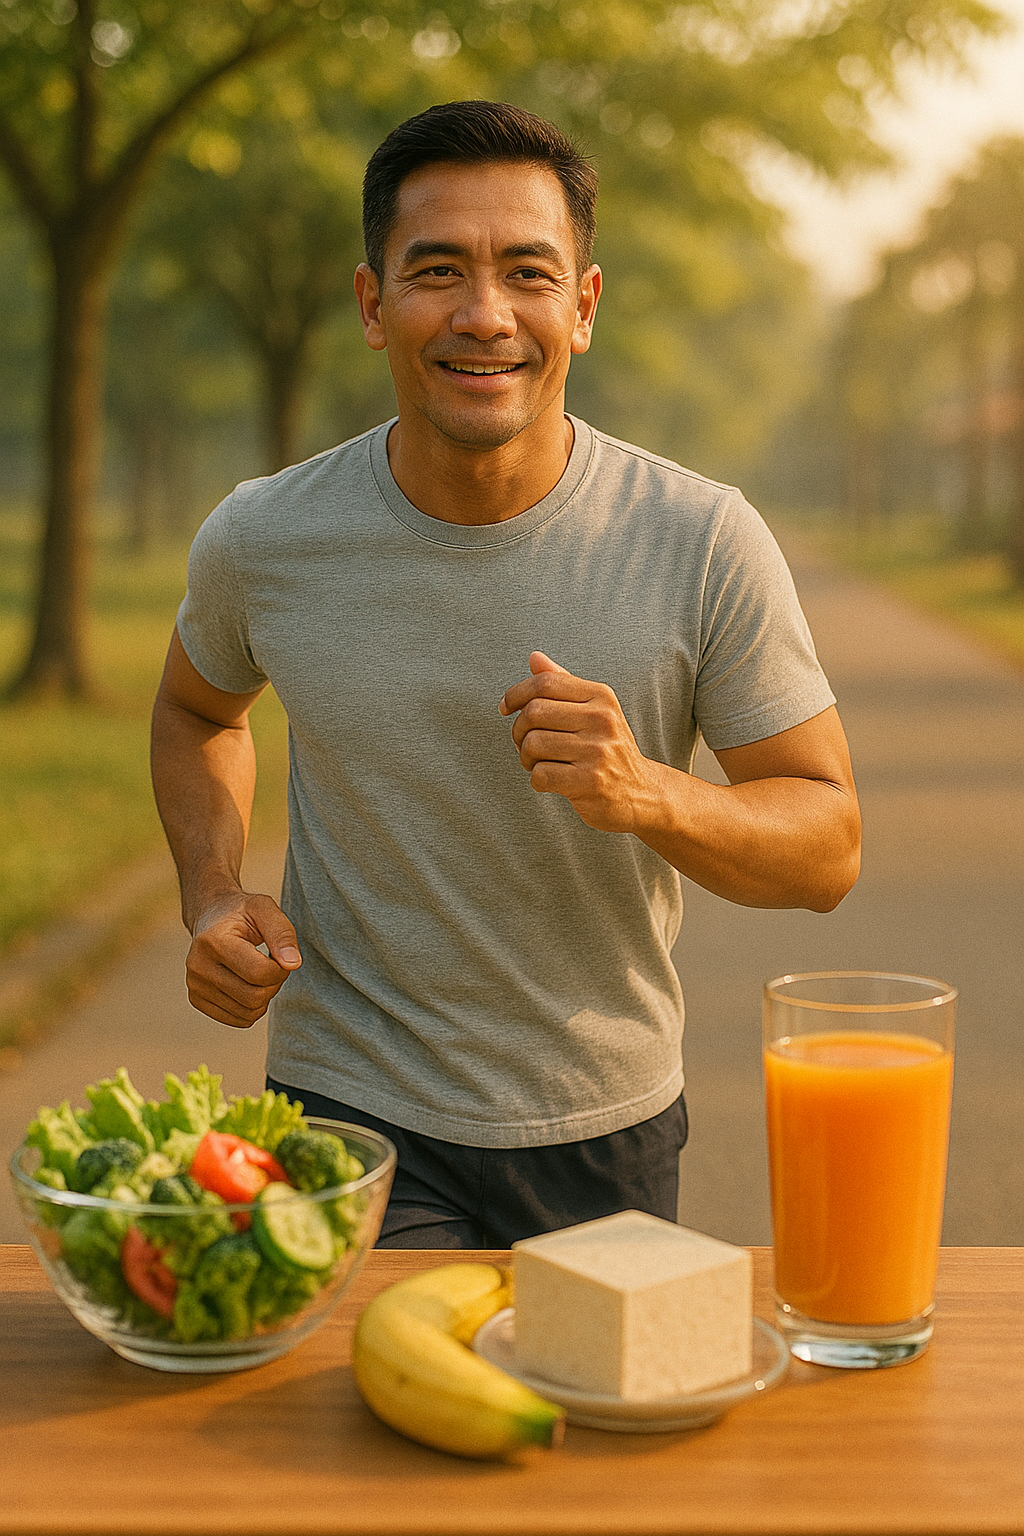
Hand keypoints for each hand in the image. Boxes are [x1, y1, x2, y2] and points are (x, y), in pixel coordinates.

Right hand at [185, 890, 301, 1028]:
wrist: (211, 915)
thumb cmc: (242, 913)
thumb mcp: (265, 909)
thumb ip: (282, 934)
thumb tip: (293, 964)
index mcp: (213, 941)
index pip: (260, 973)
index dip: (281, 969)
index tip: (281, 955)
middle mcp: (198, 966)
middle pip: (254, 997)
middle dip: (274, 984)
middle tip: (273, 965)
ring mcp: (195, 985)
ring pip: (248, 1012)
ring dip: (265, 996)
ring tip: (261, 973)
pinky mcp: (197, 999)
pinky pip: (239, 1019)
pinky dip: (253, 1007)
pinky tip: (250, 985)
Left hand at [499, 651, 659, 832]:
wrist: (641, 792)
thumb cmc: (608, 748)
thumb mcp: (594, 710)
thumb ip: (563, 683)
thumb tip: (534, 658)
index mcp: (601, 697)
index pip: (545, 682)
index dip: (516, 694)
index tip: (506, 708)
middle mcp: (602, 720)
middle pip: (533, 713)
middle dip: (518, 731)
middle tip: (525, 744)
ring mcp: (598, 751)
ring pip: (533, 744)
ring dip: (526, 758)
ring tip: (539, 764)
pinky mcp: (590, 782)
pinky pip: (540, 775)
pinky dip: (537, 780)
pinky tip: (551, 782)